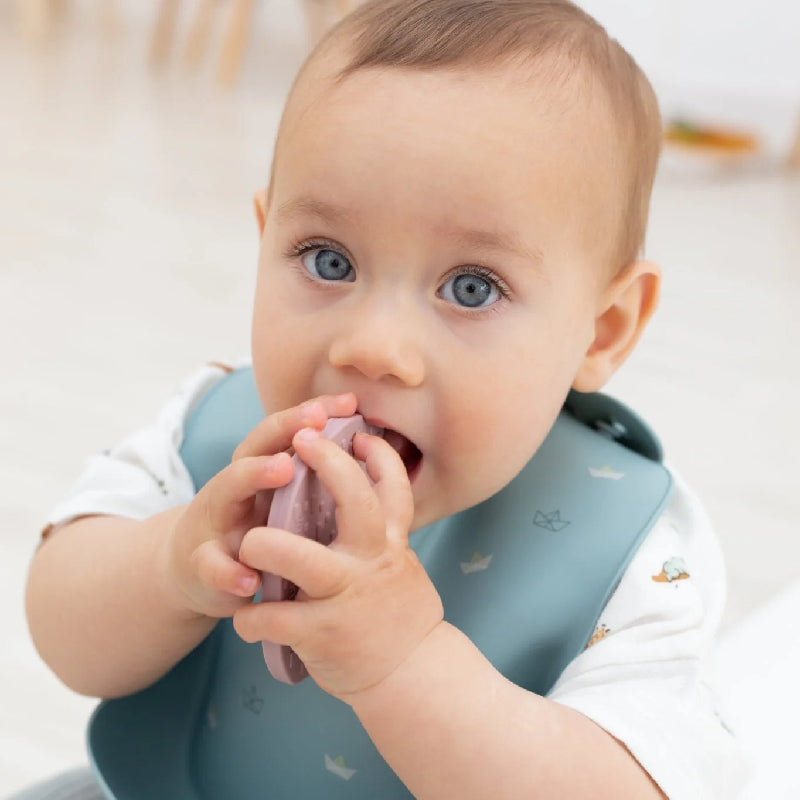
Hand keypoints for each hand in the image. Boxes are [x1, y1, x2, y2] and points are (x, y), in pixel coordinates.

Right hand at [163, 394, 357, 618]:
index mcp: (260, 469)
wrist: (195, 572)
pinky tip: (249, 580)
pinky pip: (212, 566)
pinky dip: (229, 572)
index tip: (349, 403)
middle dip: (285, 428)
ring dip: (254, 474)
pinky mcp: (203, 565)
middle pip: (255, 446)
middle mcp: (236, 486)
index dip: (314, 413)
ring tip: (284, 467)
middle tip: (315, 422)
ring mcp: (217, 522)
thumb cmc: (252, 527)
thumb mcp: (278, 498)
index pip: (285, 431)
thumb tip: (363, 440)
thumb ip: (309, 471)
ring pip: (228, 489)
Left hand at [232, 426, 443, 699]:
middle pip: (355, 501)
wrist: (412, 676)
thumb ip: (383, 532)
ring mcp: (347, 597)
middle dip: (329, 465)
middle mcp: (372, 562)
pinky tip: (244, 618)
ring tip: (249, 542)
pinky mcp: (323, 634)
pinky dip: (251, 617)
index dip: (378, 456)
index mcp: (390, 543)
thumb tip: (374, 490)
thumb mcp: (401, 565)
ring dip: (268, 546)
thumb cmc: (398, 614)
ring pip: (303, 560)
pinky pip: (274, 619)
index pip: (393, 487)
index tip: (358, 433)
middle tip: (301, 440)